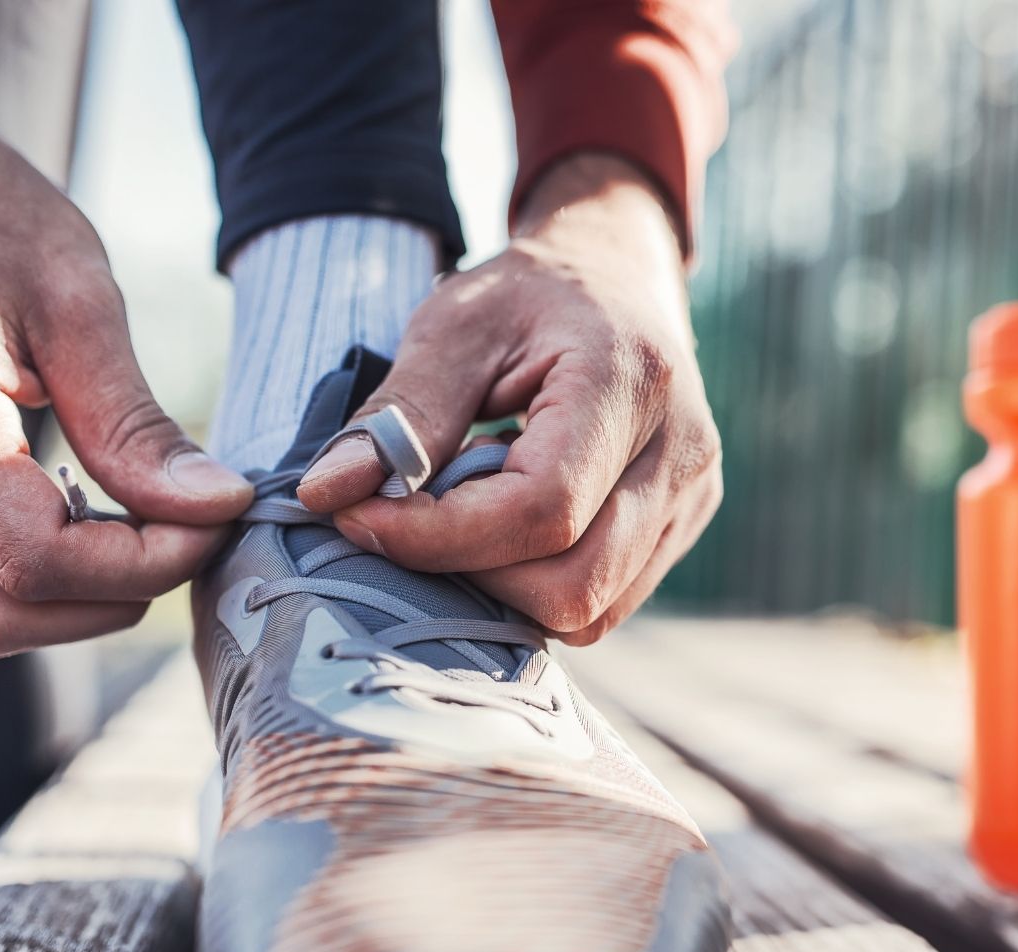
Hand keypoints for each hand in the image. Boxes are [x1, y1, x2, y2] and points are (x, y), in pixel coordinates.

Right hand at [0, 0, 251, 656]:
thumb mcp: (81, 298)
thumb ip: (137, 421)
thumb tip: (215, 508)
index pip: (37, 556)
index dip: (143, 564)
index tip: (217, 520)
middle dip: (114, 597)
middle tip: (192, 537)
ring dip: (77, 602)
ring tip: (151, 532)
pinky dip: (40, 580)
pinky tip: (97, 520)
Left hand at [297, 155, 721, 643]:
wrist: (617, 274)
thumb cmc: (531, 294)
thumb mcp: (454, 324)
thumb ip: (398, 412)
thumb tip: (325, 494)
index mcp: (630, 381)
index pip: (541, 508)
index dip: (440, 534)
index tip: (359, 517)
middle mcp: (681, 452)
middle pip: (573, 583)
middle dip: (471, 572)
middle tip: (407, 521)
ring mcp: (693, 499)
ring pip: (589, 611)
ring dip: (502, 587)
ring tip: (460, 517)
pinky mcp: (683, 529)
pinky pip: (604, 604)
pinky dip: (536, 587)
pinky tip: (502, 528)